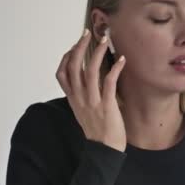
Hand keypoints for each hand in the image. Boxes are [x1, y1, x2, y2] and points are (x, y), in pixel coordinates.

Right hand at [56, 28, 126, 151]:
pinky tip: (122, 60)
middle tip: (87, 33)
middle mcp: (80, 98)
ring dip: (97, 53)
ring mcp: (92, 102)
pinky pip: (108, 82)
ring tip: (104, 41)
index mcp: (73, 99)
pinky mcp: (106, 105)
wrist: (104, 151)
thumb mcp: (84, 112)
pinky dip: (115, 69)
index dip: (66, 57)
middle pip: (73, 67)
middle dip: (79, 47)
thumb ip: (83, 96)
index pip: (62, 74)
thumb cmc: (98, 131)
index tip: (75, 45)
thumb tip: (88, 82)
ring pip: (90, 71)